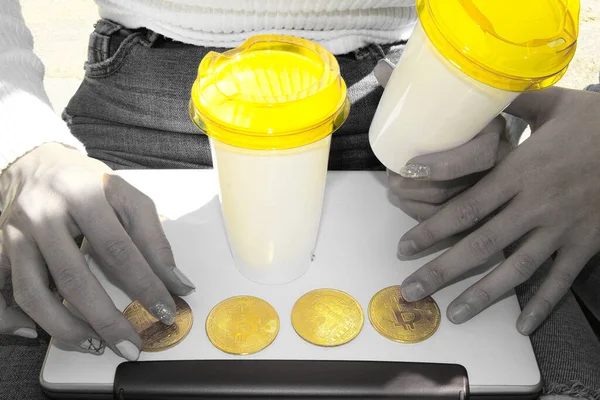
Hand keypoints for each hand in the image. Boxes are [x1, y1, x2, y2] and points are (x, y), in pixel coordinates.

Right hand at [0, 143, 194, 359]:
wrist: (36, 164)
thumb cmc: (86, 183)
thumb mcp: (127, 197)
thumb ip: (154, 239)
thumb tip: (178, 284)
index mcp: (81, 194)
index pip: (118, 249)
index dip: (144, 285)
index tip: (165, 310)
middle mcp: (42, 214)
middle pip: (74, 277)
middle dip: (106, 319)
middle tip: (131, 344)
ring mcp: (14, 234)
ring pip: (33, 293)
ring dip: (66, 328)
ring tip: (96, 345)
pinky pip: (2, 293)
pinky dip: (15, 320)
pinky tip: (38, 333)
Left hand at [374, 59, 511, 221]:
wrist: (517, 146)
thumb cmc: (471, 120)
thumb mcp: (456, 99)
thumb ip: (419, 85)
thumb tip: (381, 68)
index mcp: (497, 134)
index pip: (477, 156)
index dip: (442, 165)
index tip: (408, 165)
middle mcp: (503, 170)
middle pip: (457, 191)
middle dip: (416, 190)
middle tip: (392, 180)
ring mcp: (499, 198)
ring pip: (452, 213)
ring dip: (415, 204)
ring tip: (395, 191)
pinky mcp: (492, 217)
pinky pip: (456, 229)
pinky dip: (425, 218)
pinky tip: (409, 207)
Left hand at [397, 87, 599, 334]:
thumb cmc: (598, 122)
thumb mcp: (552, 104)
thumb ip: (510, 105)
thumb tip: (476, 94)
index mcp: (520, 172)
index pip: (465, 206)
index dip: (432, 228)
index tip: (404, 244)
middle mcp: (535, 205)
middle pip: (480, 244)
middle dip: (441, 269)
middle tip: (411, 290)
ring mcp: (561, 229)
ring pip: (515, 269)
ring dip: (482, 294)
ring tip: (453, 313)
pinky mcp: (586, 243)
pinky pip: (561, 279)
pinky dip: (542, 303)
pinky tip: (522, 324)